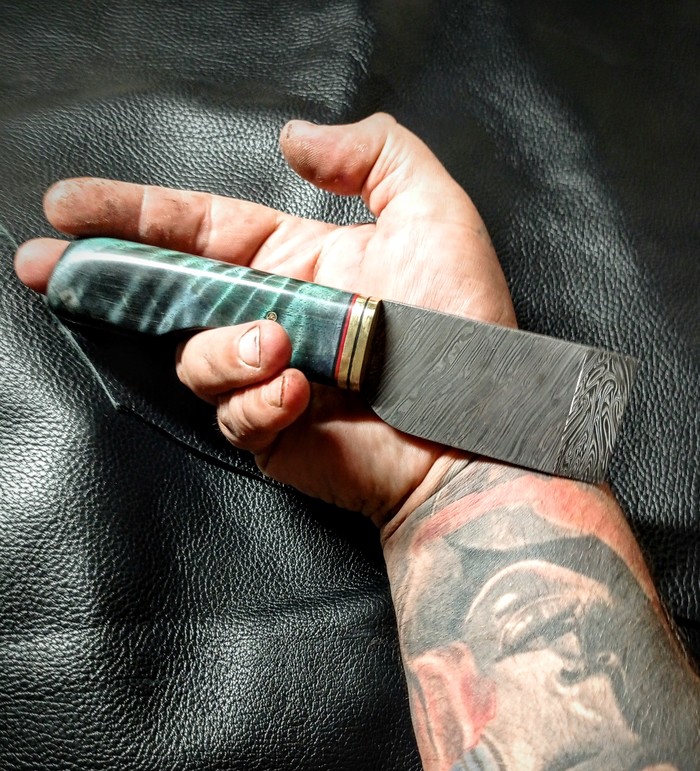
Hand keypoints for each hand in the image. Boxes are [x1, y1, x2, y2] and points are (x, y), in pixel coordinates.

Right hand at [15, 113, 514, 523]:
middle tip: (51, 263)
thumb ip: (372, 154)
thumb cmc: (467, 329)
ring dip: (227, 346)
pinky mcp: (272, 431)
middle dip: (105, 275)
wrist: (479, 428)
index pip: (197, 229)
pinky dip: (261, 398)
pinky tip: (303, 392)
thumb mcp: (433, 212)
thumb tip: (294, 139)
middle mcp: (270, 315)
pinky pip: (236, 412)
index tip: (71, 204)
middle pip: (166, 291)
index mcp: (295, 262)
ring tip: (283, 343)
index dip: (133, 214)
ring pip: (195, 356)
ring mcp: (267, 377)